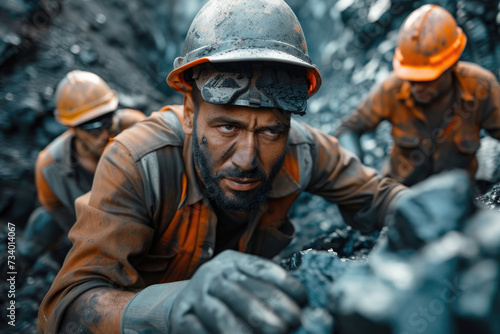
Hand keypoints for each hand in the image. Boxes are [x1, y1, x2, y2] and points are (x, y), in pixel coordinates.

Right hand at [122, 250, 307, 333]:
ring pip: (219, 312)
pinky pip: (198, 330)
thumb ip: (267, 291)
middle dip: (265, 310)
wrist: (183, 304)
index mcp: (233, 262)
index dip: (283, 283)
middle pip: (240, 291)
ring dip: (241, 330)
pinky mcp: (182, 317)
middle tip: (287, 327)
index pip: (260, 269)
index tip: (303, 300)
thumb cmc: (225, 297)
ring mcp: (196, 295)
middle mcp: (212, 274)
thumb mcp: (244, 283)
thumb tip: (302, 309)